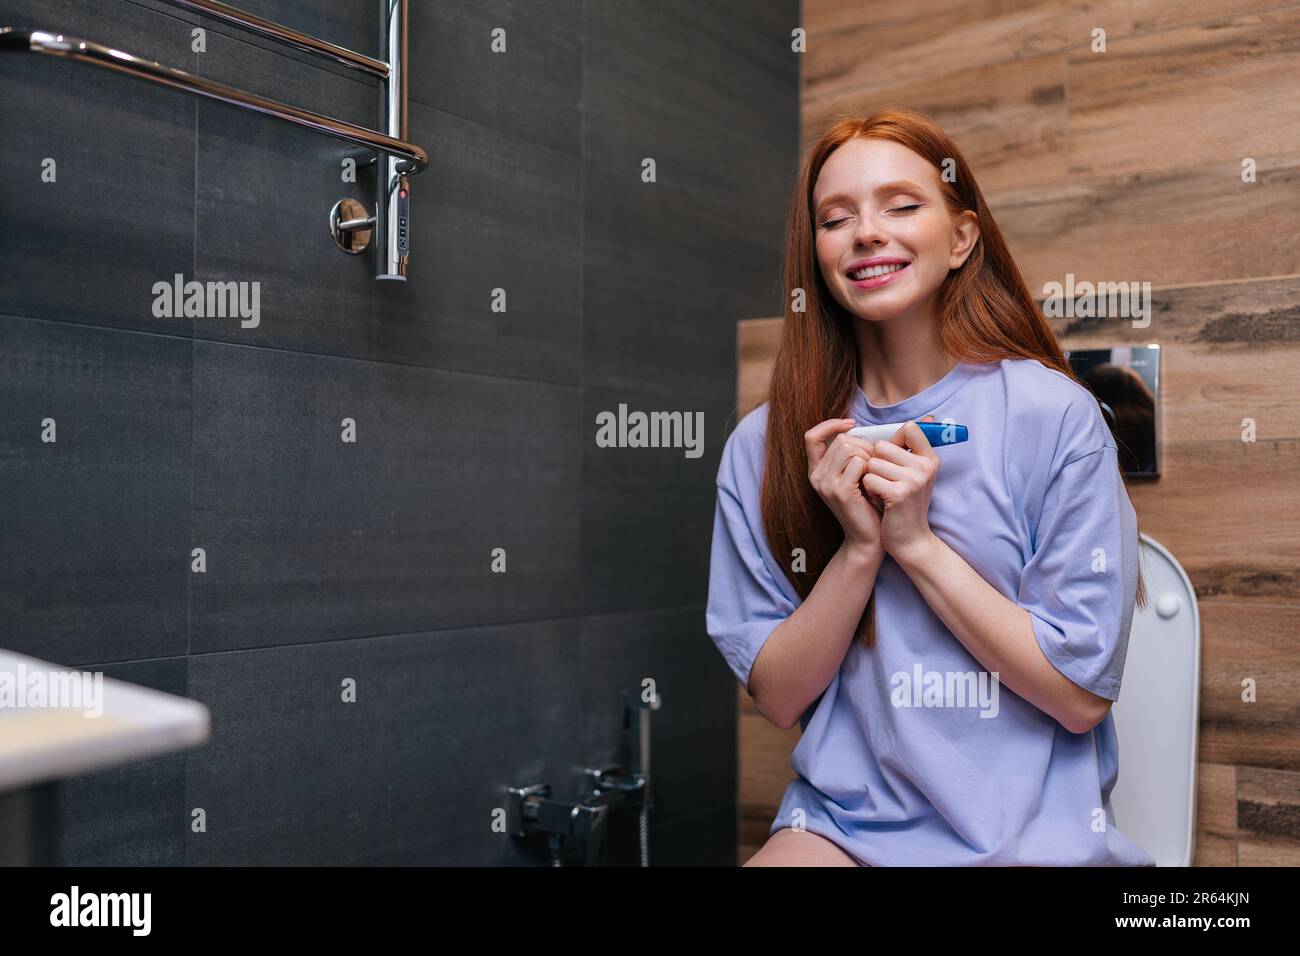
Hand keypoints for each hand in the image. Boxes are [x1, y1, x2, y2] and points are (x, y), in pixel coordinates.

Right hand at [804, 418, 882, 559]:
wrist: (868, 537)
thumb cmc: (867, 504)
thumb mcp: (853, 475)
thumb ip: (849, 453)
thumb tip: (854, 427)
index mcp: (816, 471)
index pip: (811, 435)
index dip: (830, 425)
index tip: (851, 424)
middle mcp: (816, 476)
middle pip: (840, 440)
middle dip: (864, 445)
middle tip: (875, 463)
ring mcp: (826, 484)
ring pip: (849, 448)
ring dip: (869, 456)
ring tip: (874, 474)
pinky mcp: (840, 491)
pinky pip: (857, 463)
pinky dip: (871, 468)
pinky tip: (874, 483)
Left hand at [862, 415, 939, 561]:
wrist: (910, 539)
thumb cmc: (905, 504)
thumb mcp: (914, 474)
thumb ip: (912, 448)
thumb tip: (926, 418)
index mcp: (930, 458)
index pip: (909, 428)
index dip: (891, 441)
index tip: (890, 459)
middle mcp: (925, 466)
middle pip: (882, 445)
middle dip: (875, 463)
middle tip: (884, 481)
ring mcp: (914, 479)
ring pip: (872, 462)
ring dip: (870, 478)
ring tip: (882, 492)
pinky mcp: (899, 493)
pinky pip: (869, 478)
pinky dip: (869, 490)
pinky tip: (880, 501)